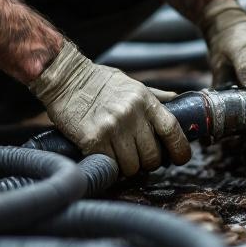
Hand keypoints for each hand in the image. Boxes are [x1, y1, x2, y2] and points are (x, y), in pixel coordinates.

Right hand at [28, 41, 191, 175]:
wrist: (65, 78)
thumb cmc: (98, 81)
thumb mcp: (130, 83)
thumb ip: (154, 95)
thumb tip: (177, 100)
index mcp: (143, 99)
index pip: (172, 129)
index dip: (180, 149)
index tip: (180, 159)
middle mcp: (131, 113)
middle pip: (152, 155)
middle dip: (148, 163)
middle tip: (139, 158)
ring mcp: (112, 127)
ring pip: (132, 166)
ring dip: (127, 168)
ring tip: (119, 156)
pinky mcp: (93, 139)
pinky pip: (110, 166)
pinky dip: (110, 167)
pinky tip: (105, 157)